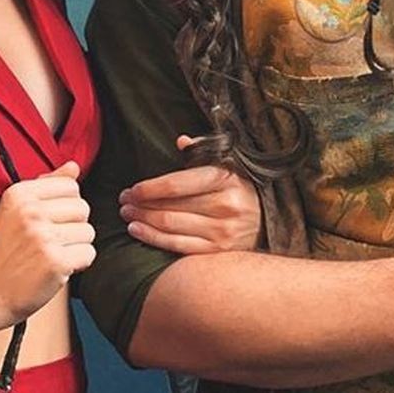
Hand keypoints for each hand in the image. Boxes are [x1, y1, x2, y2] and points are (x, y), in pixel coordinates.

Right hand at [0, 160, 94, 324]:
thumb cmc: (2, 252)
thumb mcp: (15, 211)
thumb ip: (46, 185)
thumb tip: (74, 166)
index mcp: (19, 193)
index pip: (71, 186)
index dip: (66, 206)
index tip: (50, 222)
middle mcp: (30, 211)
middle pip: (83, 208)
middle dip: (74, 226)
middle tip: (52, 241)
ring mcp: (43, 237)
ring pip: (88, 232)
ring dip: (76, 246)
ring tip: (53, 254)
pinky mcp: (55, 262)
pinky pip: (88, 254)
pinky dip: (78, 264)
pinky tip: (58, 268)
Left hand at [120, 137, 262, 253]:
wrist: (270, 222)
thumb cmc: (240, 189)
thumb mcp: (228, 164)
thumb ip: (203, 151)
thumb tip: (181, 141)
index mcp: (225, 179)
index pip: (176, 184)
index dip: (149, 188)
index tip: (132, 189)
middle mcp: (225, 206)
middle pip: (169, 206)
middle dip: (140, 204)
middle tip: (123, 201)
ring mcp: (223, 232)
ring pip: (170, 226)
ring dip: (142, 220)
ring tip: (127, 215)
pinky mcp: (218, 251)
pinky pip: (177, 246)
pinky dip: (153, 238)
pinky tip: (138, 231)